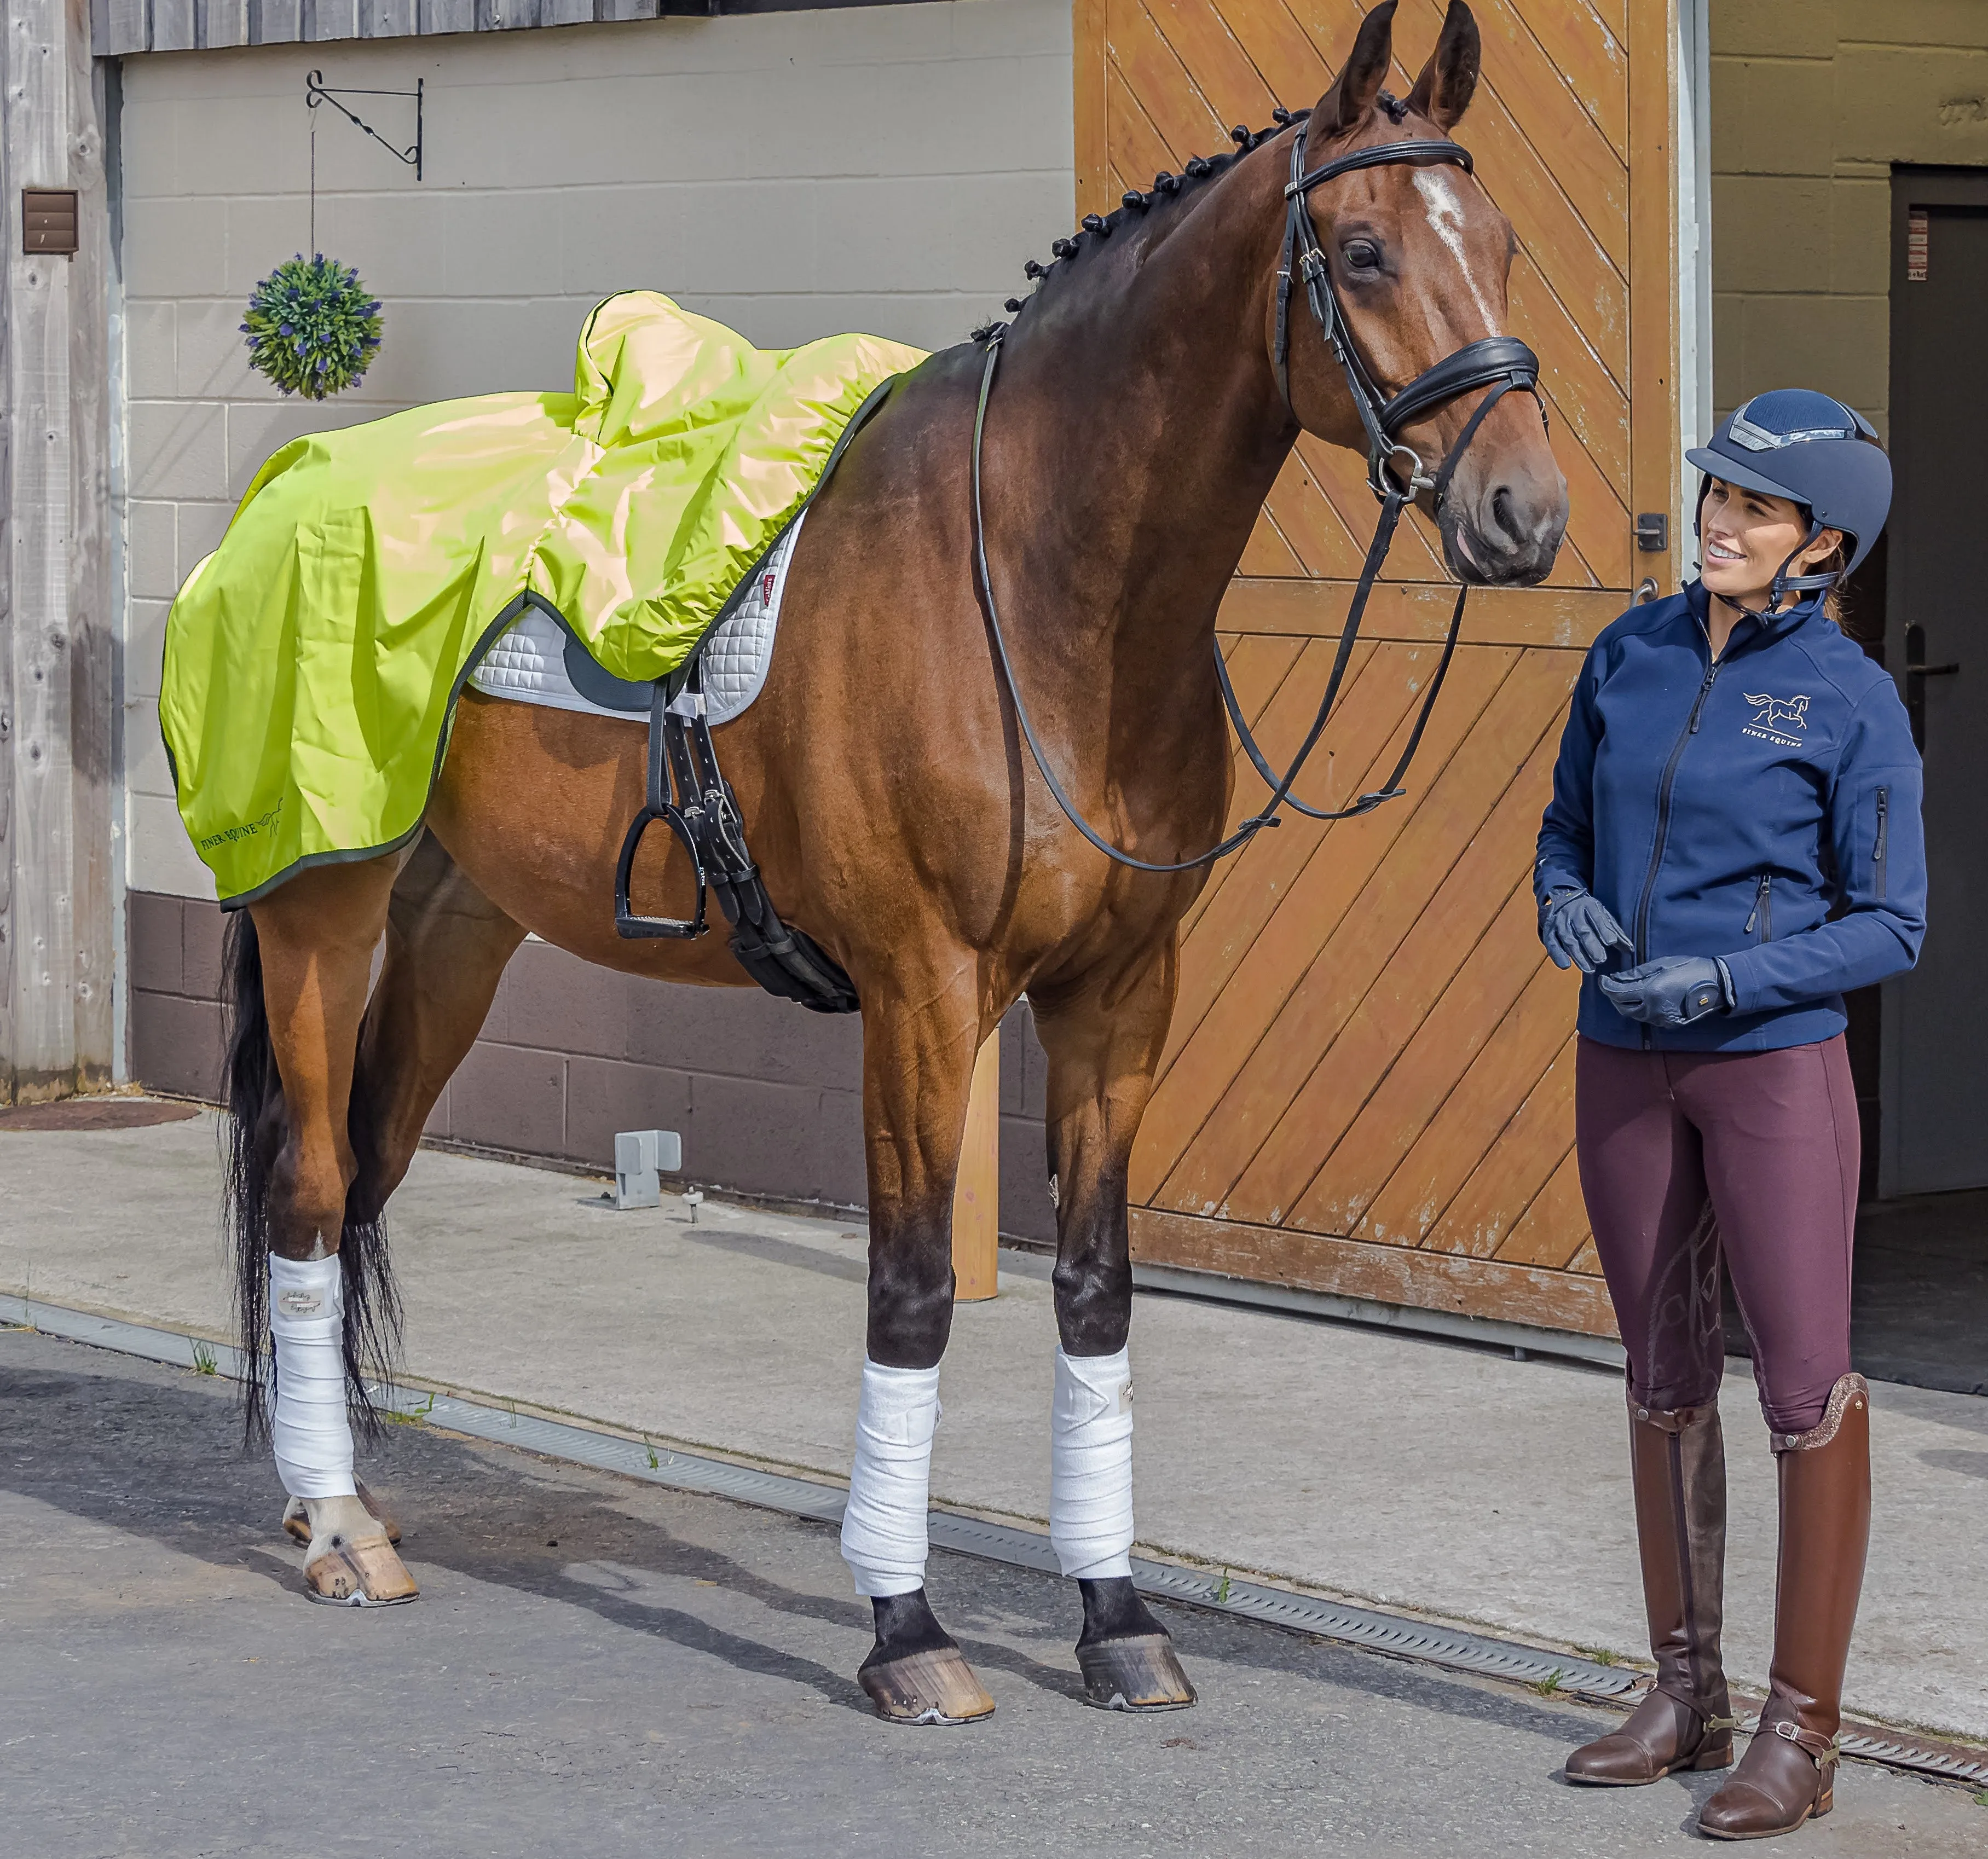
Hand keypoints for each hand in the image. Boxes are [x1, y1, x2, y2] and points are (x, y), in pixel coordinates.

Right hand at [1541, 887, 1632, 972]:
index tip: (1611, 942)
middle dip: (1592, 946)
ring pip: (1569, 939)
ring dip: (1578, 955)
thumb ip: (1614, 931)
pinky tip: (1565, 965)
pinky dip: (1558, 955)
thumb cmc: (1588, 912)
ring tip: (1589, 969)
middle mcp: (1573, 912)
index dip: (1604, 929)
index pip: (1598, 917)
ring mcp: (1560, 922)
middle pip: (1583, 930)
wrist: (1562, 901)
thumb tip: (1629, 949)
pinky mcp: (1550, 931)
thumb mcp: (1602, 915)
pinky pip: (1552, 944)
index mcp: (1589, 905)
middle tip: (1601, 959)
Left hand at [1598, 957, 1734, 1027]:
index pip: (1618, 993)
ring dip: (1626, 1004)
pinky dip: (1640, 1010)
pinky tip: (1643, 1000)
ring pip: (1635, 1015)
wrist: (1717, 984)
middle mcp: (1653, 1009)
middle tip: (1612, 986)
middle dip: (1614, 997)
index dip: (1607, 987)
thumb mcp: (1662, 964)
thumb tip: (1617, 977)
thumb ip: (1637, 973)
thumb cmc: (1690, 968)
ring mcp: (1662, 1019)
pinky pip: (1648, 1019)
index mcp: (1650, 992)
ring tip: (1626, 992)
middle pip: (1623, 1008)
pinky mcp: (1670, 1024)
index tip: (1603, 979)